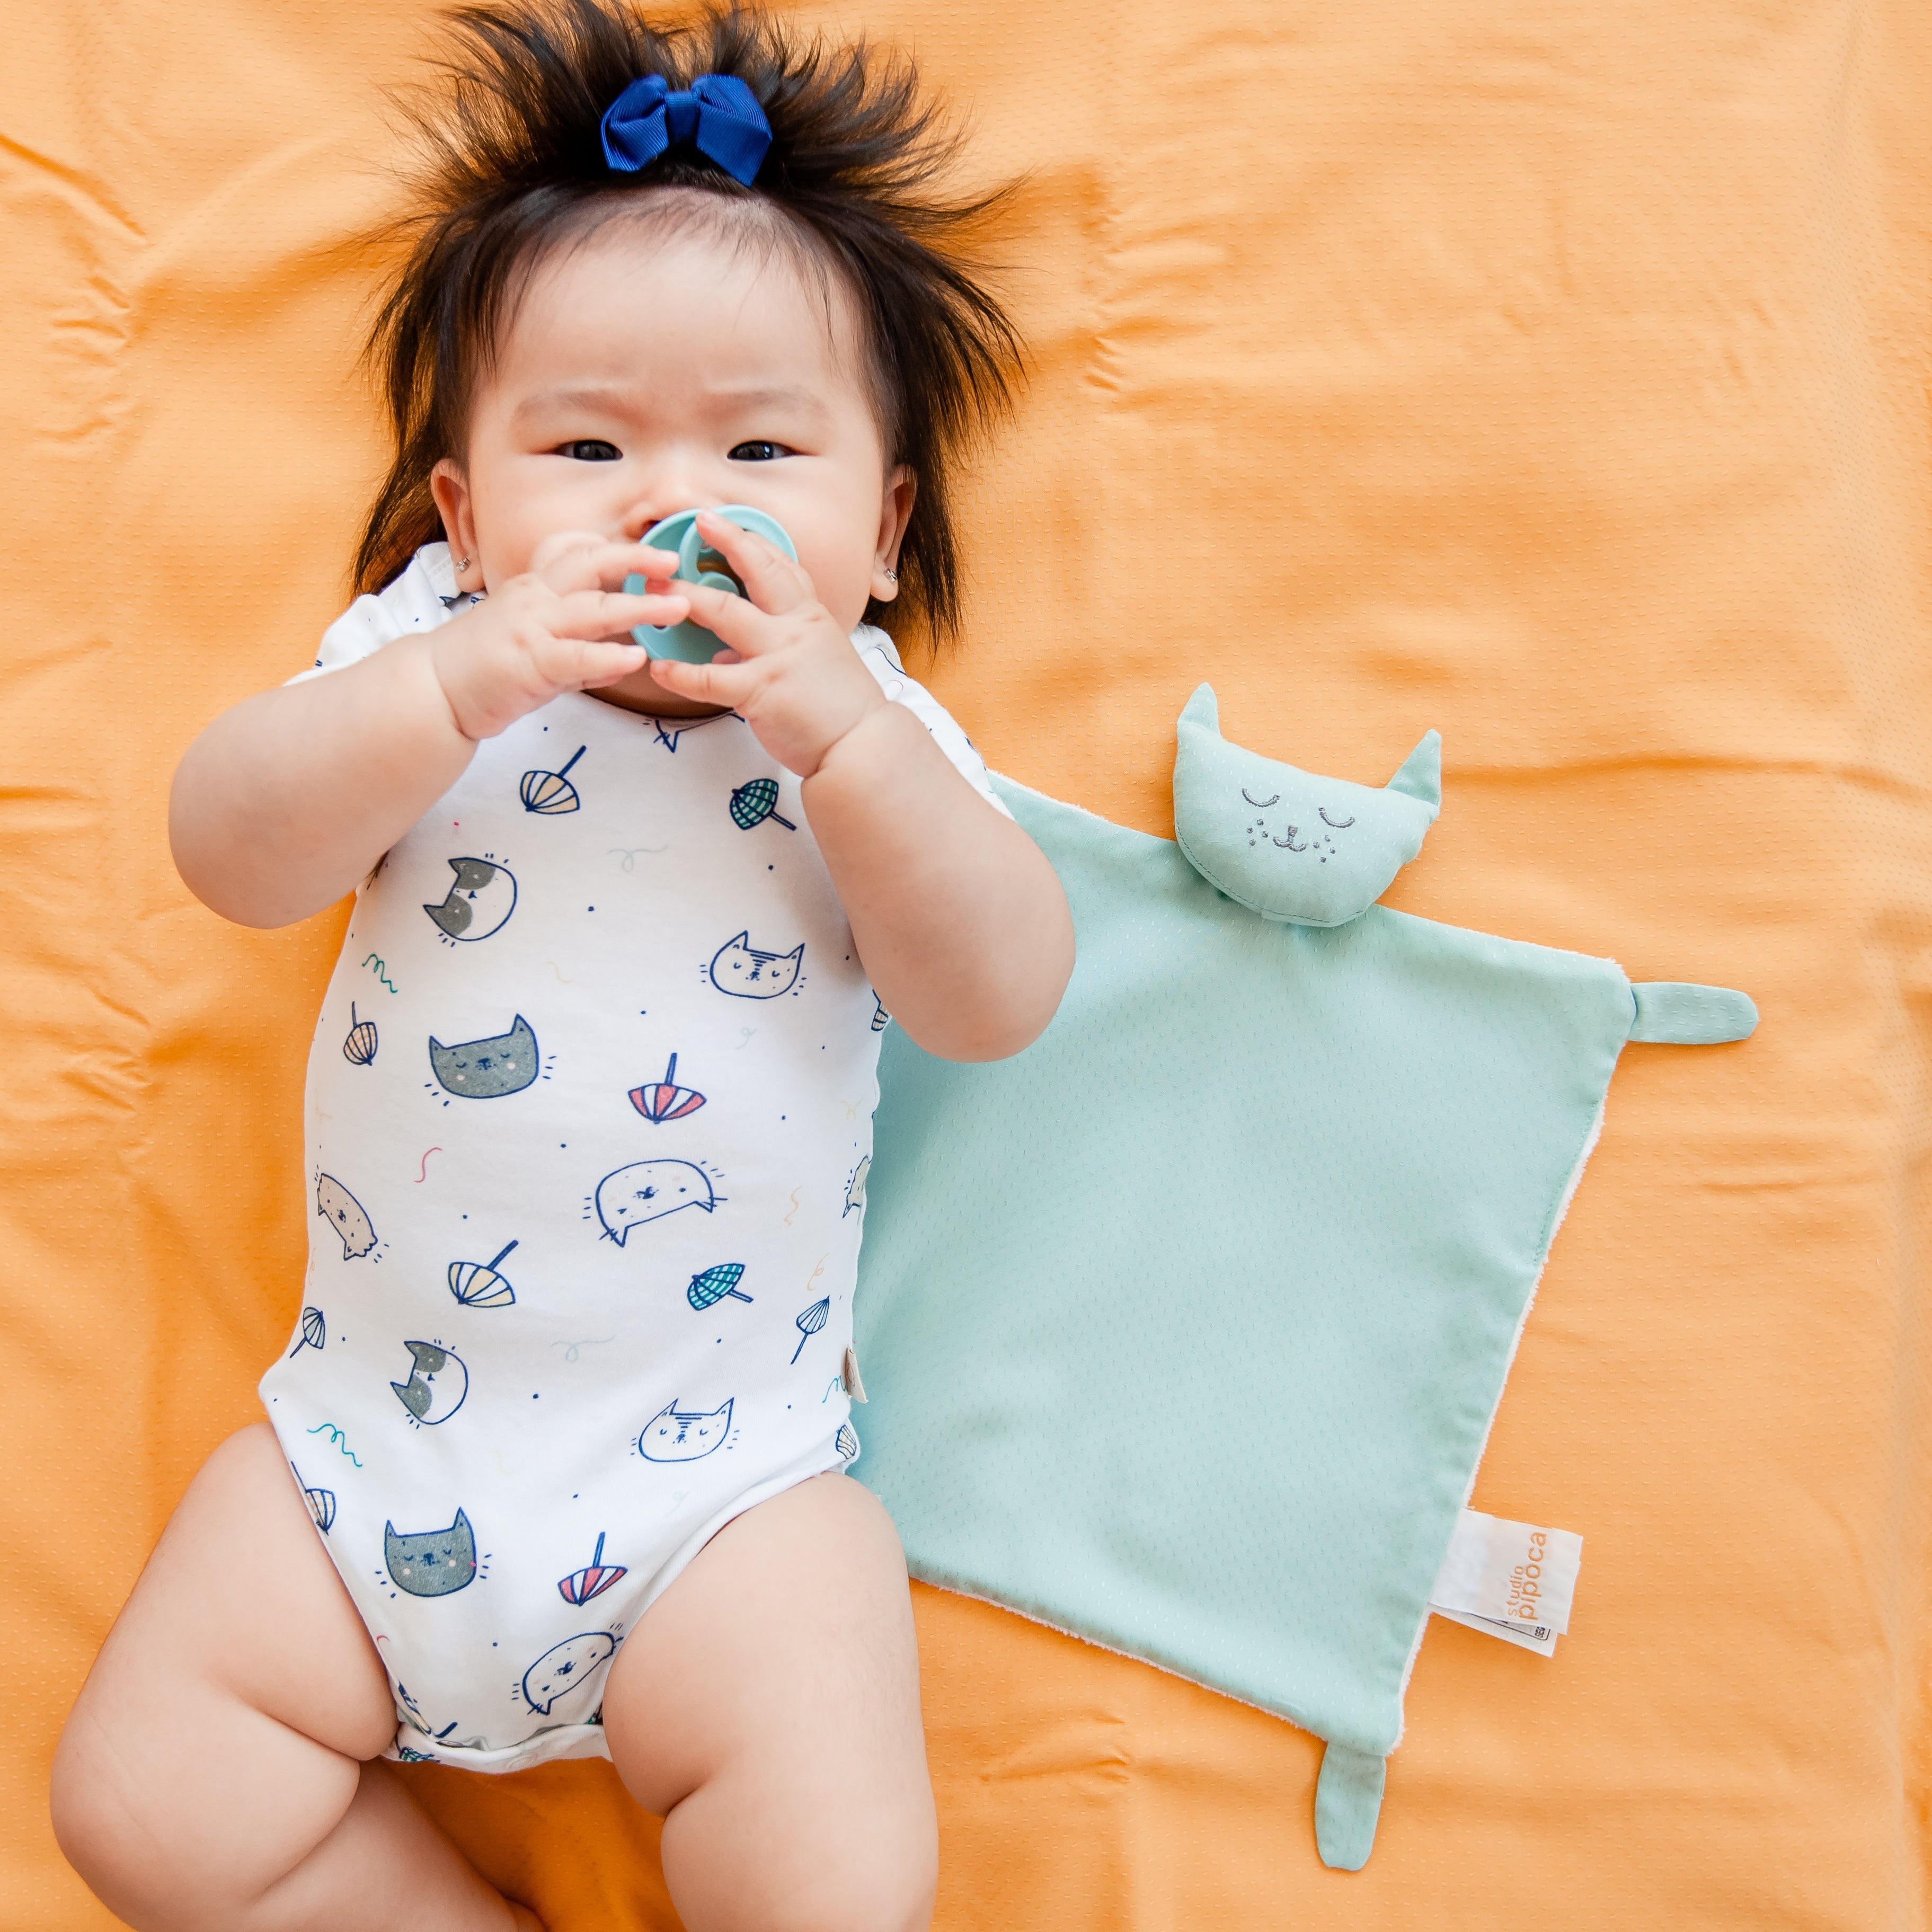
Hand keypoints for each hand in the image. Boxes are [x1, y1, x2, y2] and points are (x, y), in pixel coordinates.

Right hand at [428, 533, 689, 740]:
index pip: (576, 553)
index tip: (654, 553)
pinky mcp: (529, 662)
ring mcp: (531, 627)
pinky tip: (636, 657)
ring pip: (592, 608)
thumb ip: (584, 651)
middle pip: (589, 565)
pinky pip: (575, 656)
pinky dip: (608, 656)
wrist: (435, 689)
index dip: (616, 550)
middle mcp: (535, 598)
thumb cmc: (486, 667)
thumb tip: (623, 656)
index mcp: (536, 588)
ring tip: (677, 607)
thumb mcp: (540, 650)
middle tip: (674, 562)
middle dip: (636, 560)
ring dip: (639, 605)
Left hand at [644, 510, 887, 777]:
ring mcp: (778, 656)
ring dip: (687, 595)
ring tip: (655, 586)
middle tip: (698, 521)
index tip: (727, 523)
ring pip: (725, 612)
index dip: (753, 541)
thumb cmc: (838, 709)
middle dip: (728, 541)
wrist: (861, 745)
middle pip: (758, 570)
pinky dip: (681, 673)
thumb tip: (729, 654)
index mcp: (810, 618)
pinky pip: (711, 678)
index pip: (782, 566)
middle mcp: (795, 628)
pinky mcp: (761, 691)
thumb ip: (771, 650)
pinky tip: (660, 668)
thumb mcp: (814, 663)